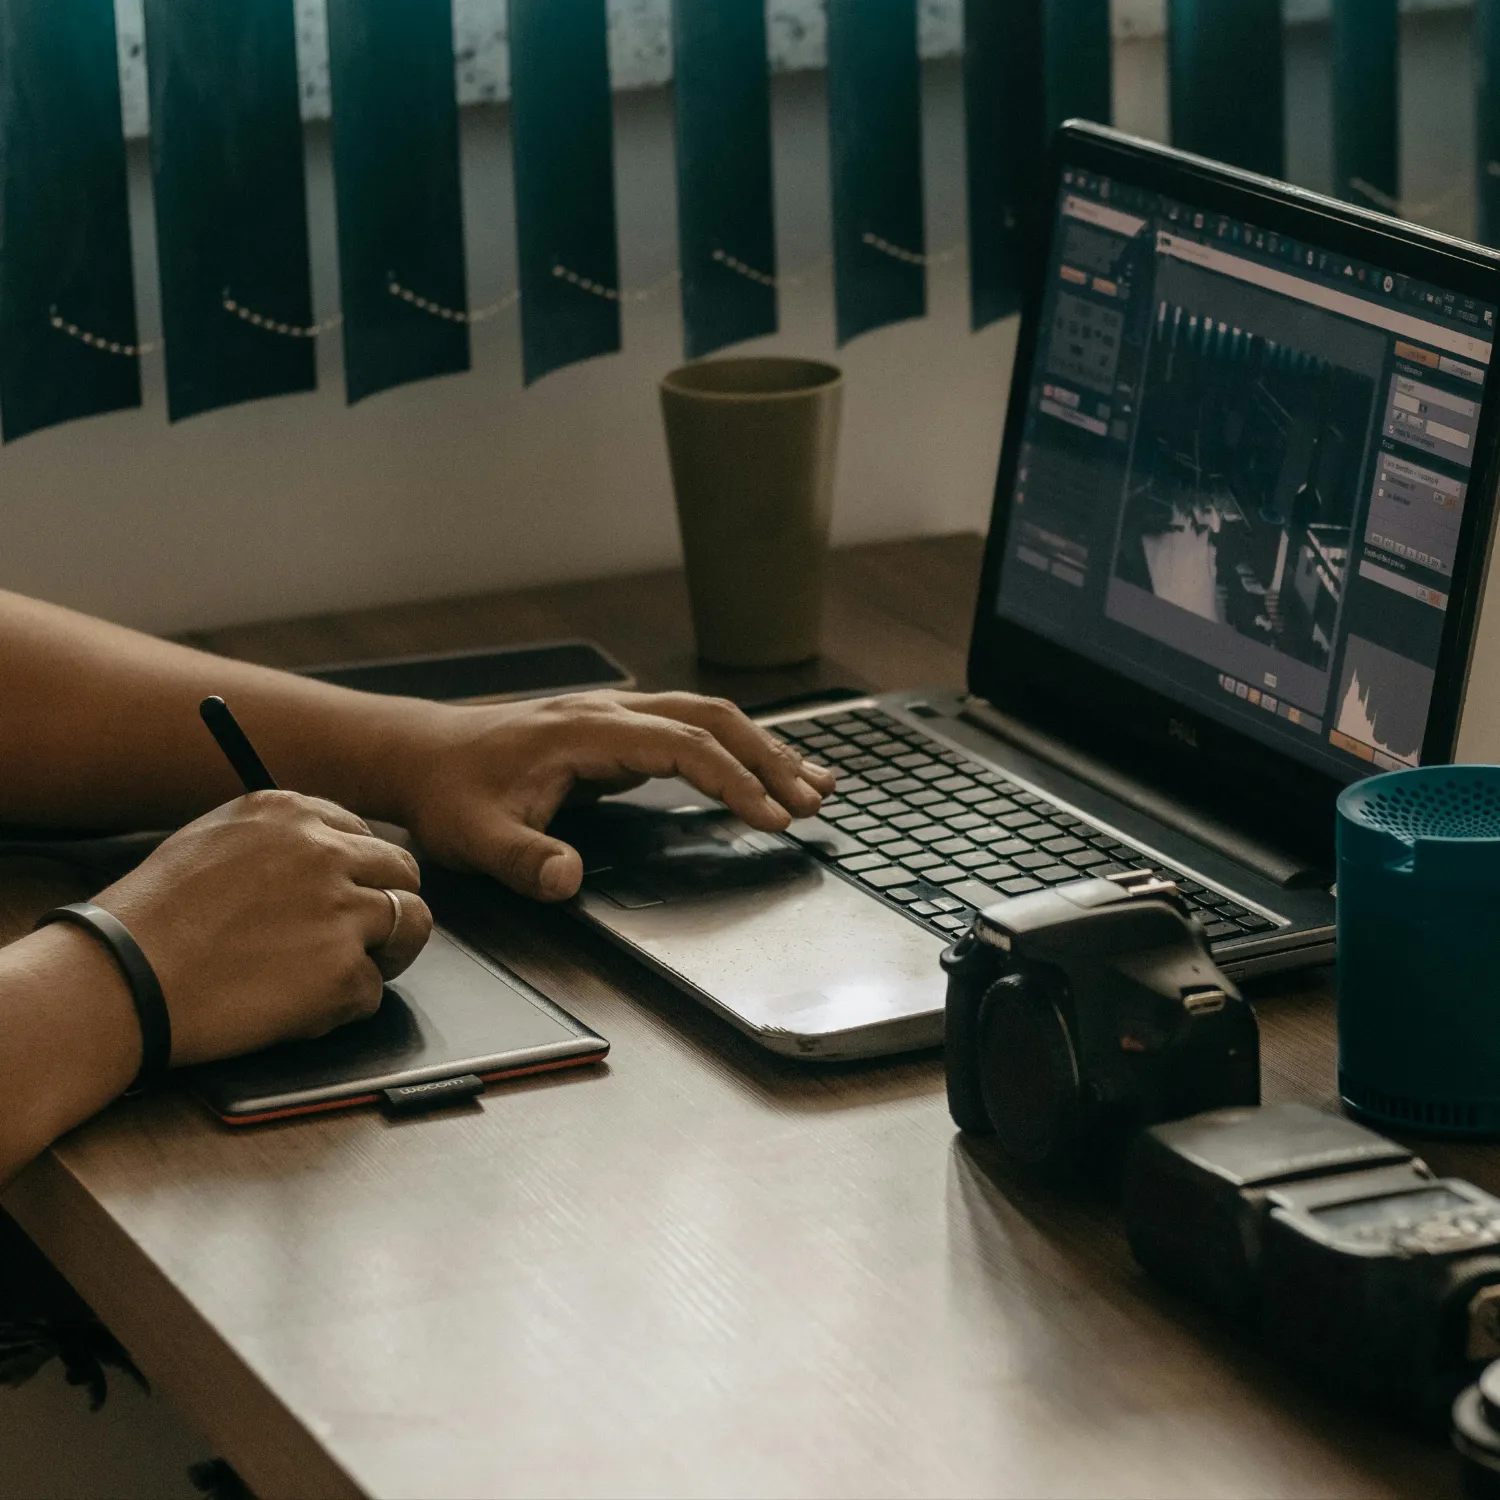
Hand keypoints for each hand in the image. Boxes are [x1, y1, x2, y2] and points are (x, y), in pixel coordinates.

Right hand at [92, 791, 431, 1067]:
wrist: (121, 978)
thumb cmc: (150, 917)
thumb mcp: (211, 840)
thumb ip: (276, 839)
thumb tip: (324, 850)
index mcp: (292, 813)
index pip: (366, 833)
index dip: (361, 872)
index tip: (345, 896)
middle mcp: (326, 851)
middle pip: (404, 872)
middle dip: (390, 905)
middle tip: (361, 939)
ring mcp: (340, 910)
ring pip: (412, 925)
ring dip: (385, 954)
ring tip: (340, 974)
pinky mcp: (343, 970)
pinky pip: (373, 990)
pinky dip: (344, 1006)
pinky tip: (297, 1010)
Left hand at [392, 690, 836, 900]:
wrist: (421, 755)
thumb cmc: (449, 793)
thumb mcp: (476, 837)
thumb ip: (523, 861)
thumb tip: (569, 882)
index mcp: (585, 732)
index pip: (682, 745)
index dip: (734, 779)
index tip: (772, 815)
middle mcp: (609, 713)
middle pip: (712, 719)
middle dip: (769, 758)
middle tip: (815, 801)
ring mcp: (615, 717)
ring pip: (708, 718)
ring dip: (762, 748)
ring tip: (815, 782)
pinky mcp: (616, 733)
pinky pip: (691, 731)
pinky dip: (735, 750)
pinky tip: (761, 771)